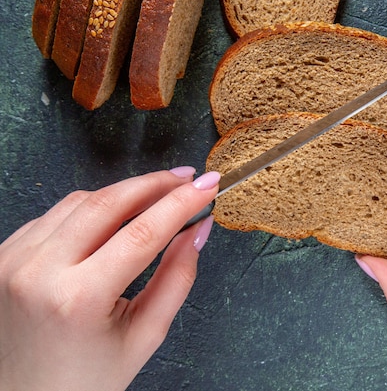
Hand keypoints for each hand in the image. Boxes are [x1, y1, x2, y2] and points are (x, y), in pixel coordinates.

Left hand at [0, 167, 219, 390]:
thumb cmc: (85, 378)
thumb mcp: (145, 335)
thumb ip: (177, 278)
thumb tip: (197, 230)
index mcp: (78, 300)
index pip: (143, 233)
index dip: (181, 203)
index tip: (206, 185)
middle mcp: (38, 273)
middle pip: (108, 202)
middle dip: (154, 183)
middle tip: (186, 177)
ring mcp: (14, 260)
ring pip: (81, 201)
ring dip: (124, 193)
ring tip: (156, 198)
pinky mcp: (5, 254)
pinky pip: (56, 214)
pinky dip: (91, 208)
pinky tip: (114, 217)